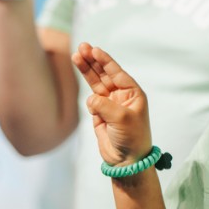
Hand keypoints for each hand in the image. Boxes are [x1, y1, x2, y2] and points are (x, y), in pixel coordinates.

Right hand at [70, 43, 153, 166]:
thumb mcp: (122, 118)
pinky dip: (89, 99)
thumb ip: (104, 105)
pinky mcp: (100, 114)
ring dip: (86, 71)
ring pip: (95, 83)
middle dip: (93, 61)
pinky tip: (93, 106)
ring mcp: (110, 104)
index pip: (117, 72)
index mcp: (133, 93)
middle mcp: (122, 96)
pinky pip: (92, 101)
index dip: (105, 60)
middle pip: (104, 74)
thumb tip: (90, 99)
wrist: (127, 161)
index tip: (94, 49)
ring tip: (75, 56)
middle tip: (81, 48)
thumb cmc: (132, 138)